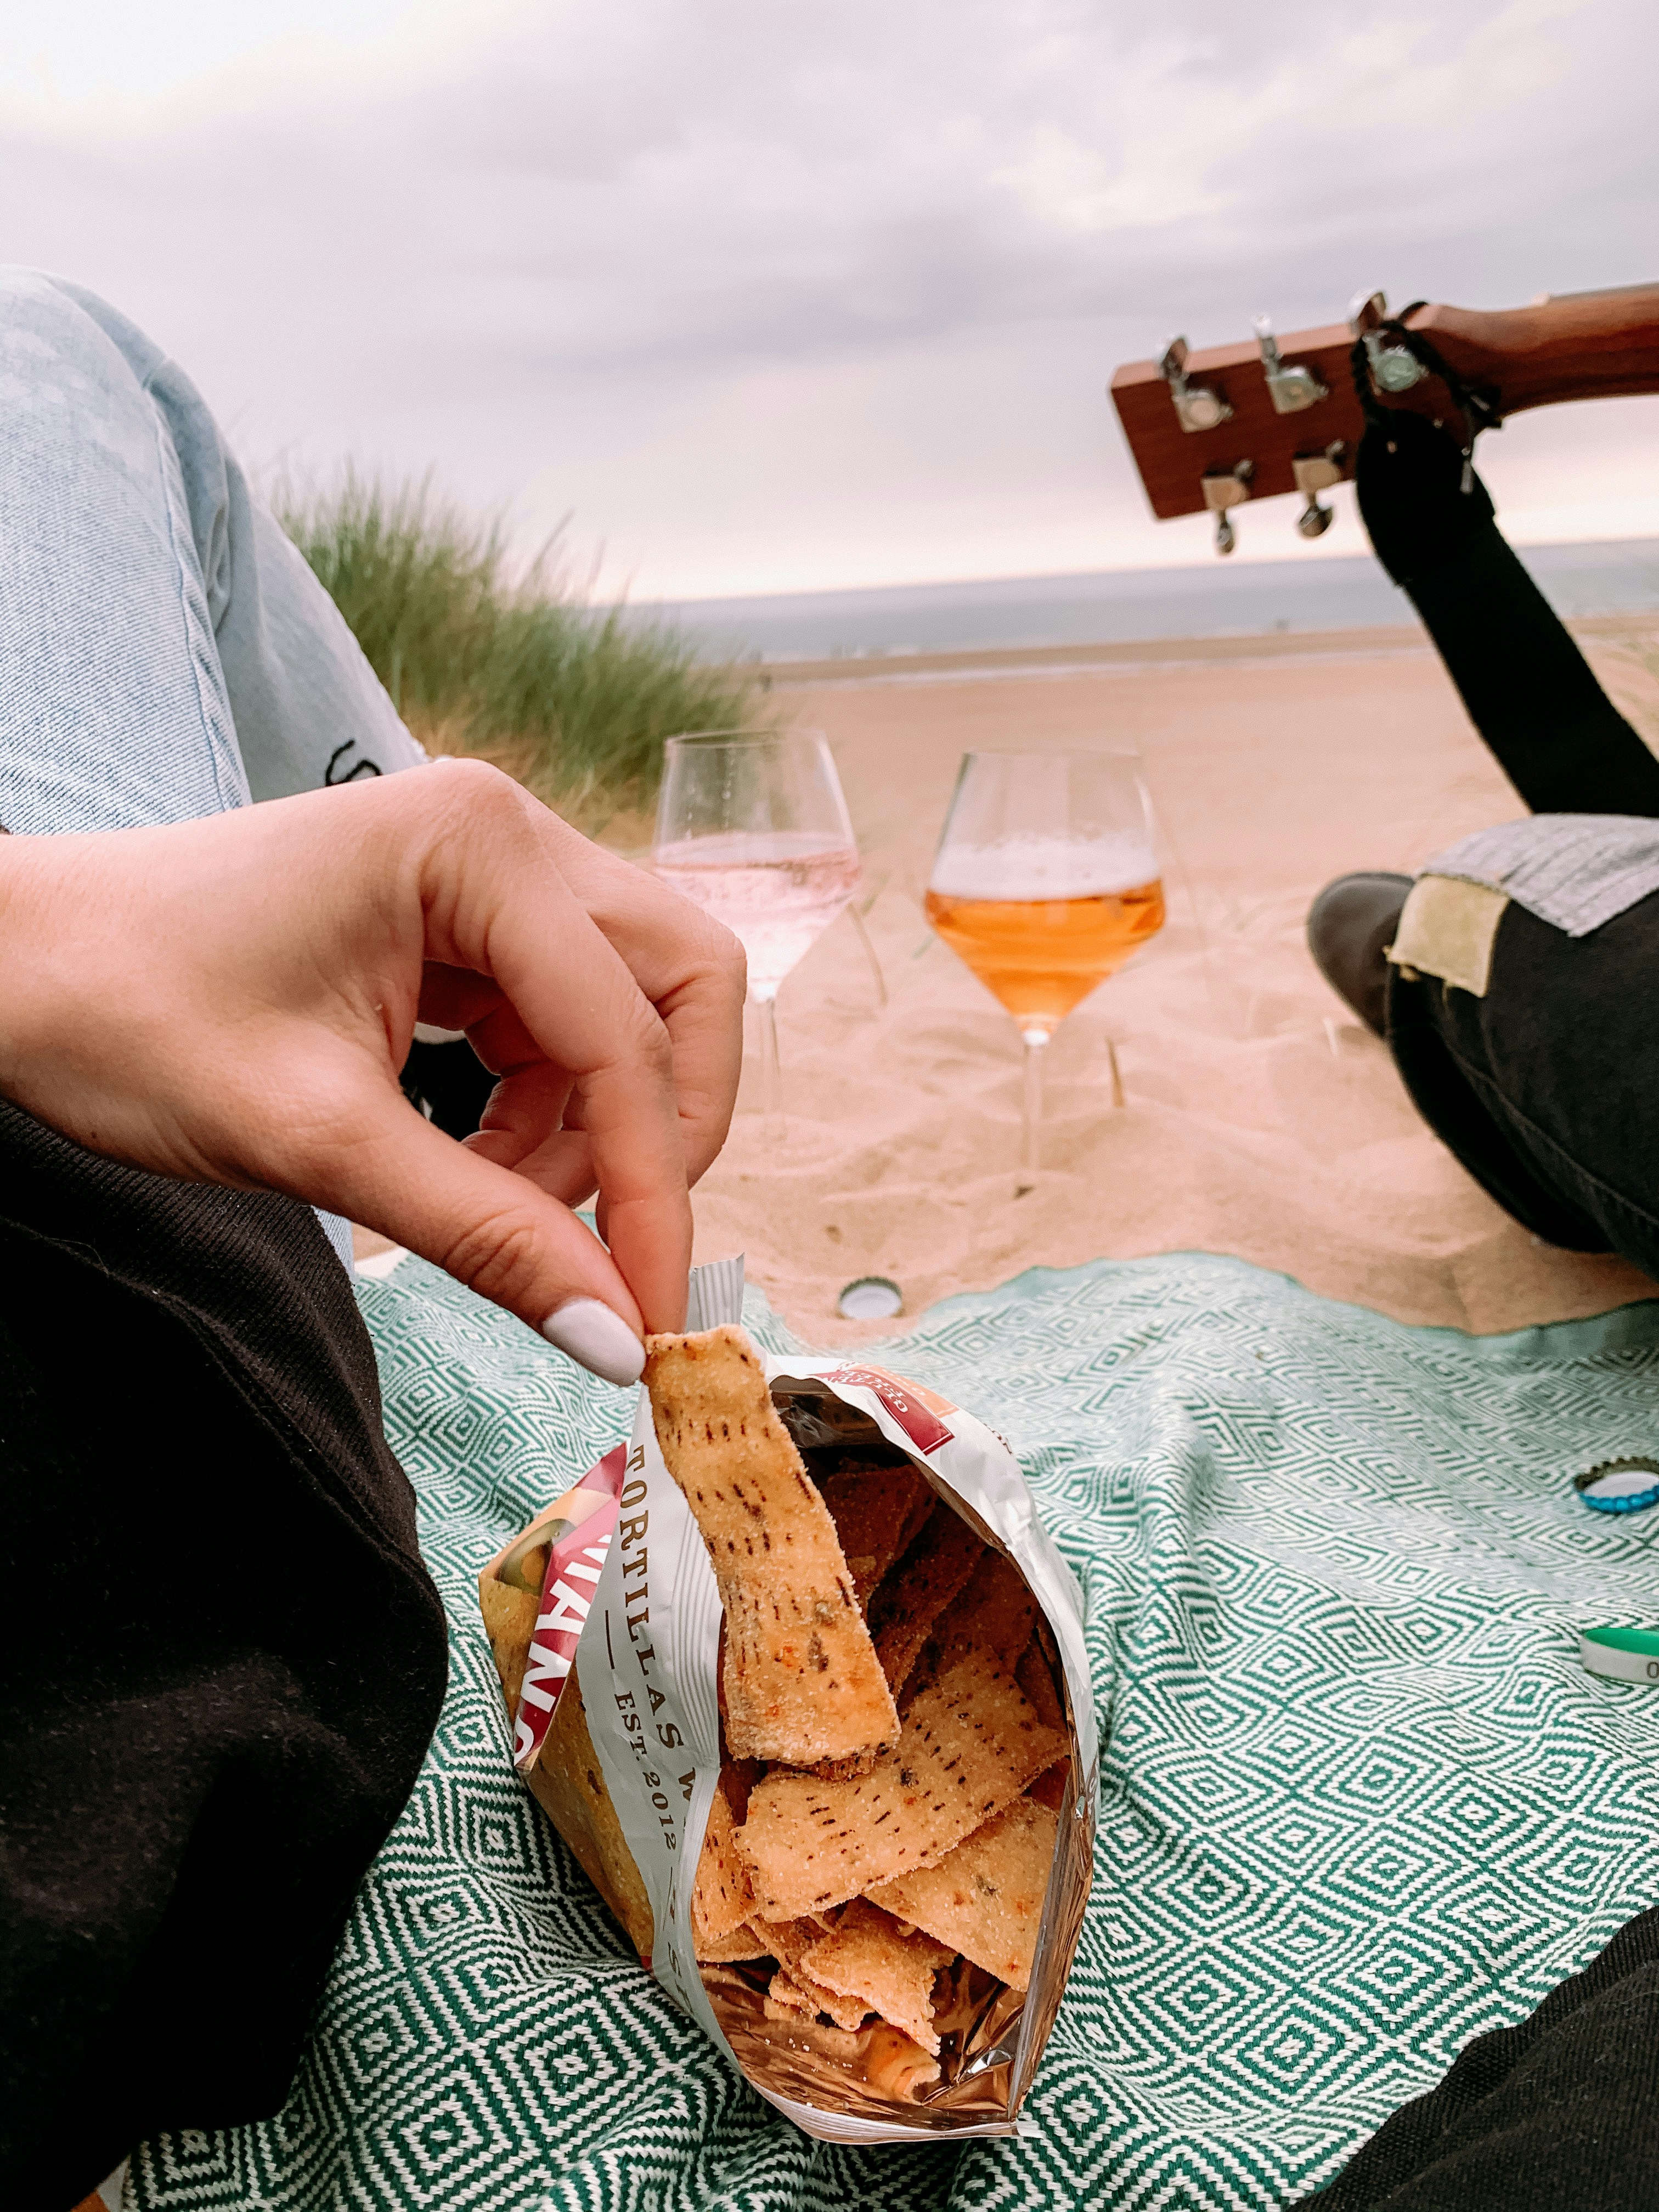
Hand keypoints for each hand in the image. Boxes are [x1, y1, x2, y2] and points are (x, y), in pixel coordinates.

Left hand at [0, 762, 745, 1377]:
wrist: (11, 971)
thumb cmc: (125, 1016)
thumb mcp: (312, 1138)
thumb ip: (482, 1232)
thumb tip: (615, 1337)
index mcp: (476, 845)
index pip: (626, 1037)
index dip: (651, 1190)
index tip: (648, 1322)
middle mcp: (507, 833)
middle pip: (679, 989)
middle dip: (661, 1129)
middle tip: (604, 1243)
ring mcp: (490, 872)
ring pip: (634, 1011)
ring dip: (596, 1129)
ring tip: (495, 1204)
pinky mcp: (466, 922)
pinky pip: (566, 1026)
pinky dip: (547, 1113)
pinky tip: (473, 1166)